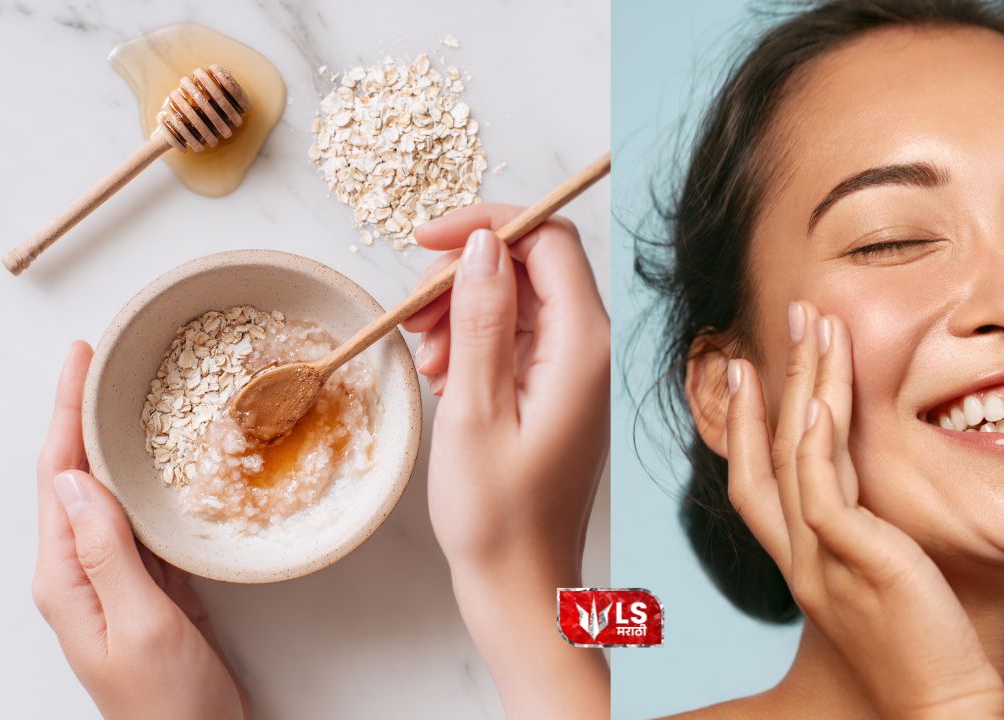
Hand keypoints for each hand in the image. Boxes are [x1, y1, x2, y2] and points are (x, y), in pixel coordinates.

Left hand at [32, 342, 249, 719]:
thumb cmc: (167, 704)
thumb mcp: (139, 625)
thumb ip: (107, 554)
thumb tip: (77, 482)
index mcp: (64, 579)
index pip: (56, 478)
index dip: (65, 414)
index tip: (80, 361)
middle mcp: (81, 574)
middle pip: (74, 478)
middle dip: (82, 417)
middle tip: (103, 363)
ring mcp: (115, 582)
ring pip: (108, 495)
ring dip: (113, 444)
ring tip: (129, 398)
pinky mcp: (151, 590)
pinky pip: (140, 523)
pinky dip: (147, 484)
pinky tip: (161, 466)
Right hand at [401, 205, 609, 717]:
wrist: (518, 584)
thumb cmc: (498, 515)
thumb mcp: (475, 408)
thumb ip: (481, 319)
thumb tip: (484, 244)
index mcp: (583, 347)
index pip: (548, 240)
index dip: (486, 226)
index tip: (424, 242)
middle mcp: (588, 349)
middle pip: (527, 266)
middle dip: (463, 278)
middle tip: (415, 322)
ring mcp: (572, 370)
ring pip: (513, 301)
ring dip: (460, 315)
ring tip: (427, 363)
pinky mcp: (553, 389)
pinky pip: (511, 339)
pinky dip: (471, 345)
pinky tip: (443, 379)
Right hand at [725, 301, 1003, 718]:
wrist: (943, 706)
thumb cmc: (933, 652)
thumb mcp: (891, 581)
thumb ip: (878, 535)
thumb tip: (892, 498)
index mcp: (805, 561)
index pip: (757, 481)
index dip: (748, 423)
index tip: (749, 369)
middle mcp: (799, 557)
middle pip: (768, 454)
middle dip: (776, 380)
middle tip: (791, 319)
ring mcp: (818, 559)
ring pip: (794, 457)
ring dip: (803, 385)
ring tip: (815, 326)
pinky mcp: (852, 561)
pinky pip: (820, 489)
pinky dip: (816, 440)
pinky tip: (822, 398)